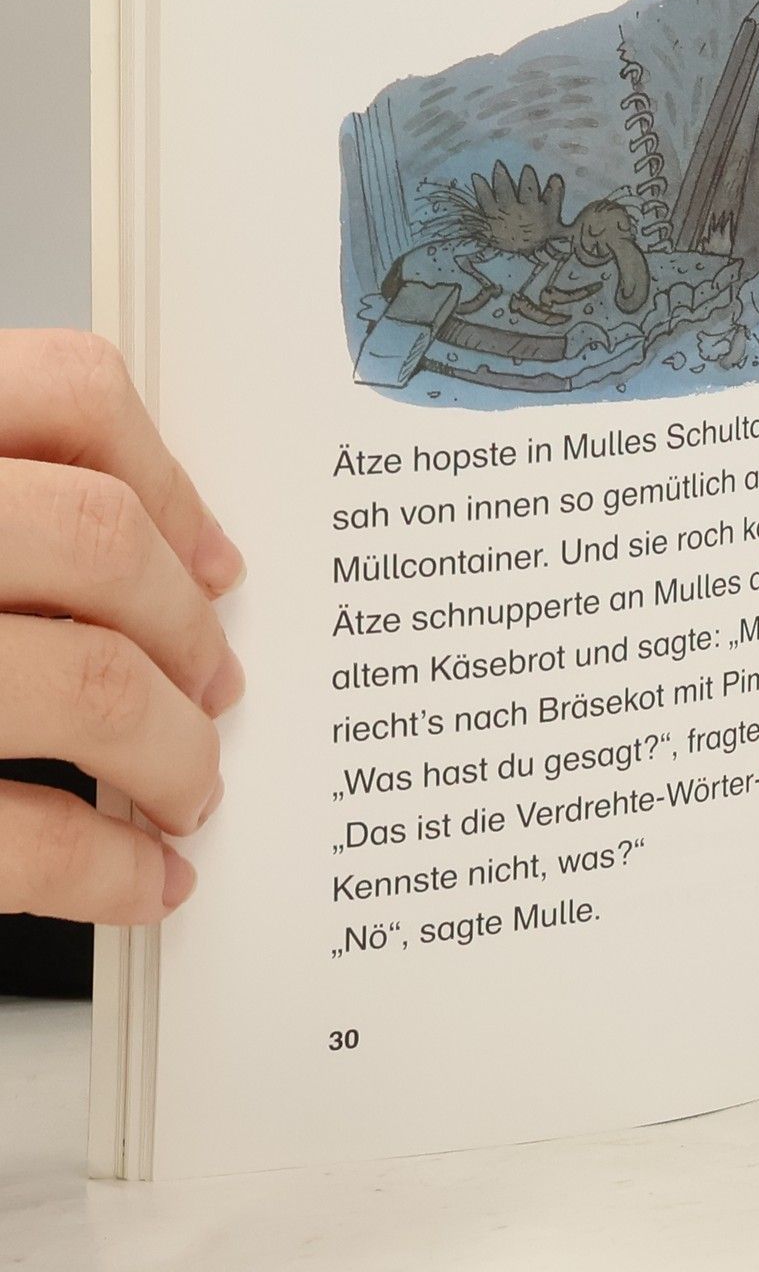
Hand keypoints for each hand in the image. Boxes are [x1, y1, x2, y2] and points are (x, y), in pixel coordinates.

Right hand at [0, 331, 244, 924]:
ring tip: (191, 791)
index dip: (169, 478)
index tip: (222, 561)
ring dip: (173, 754)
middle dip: (189, 628)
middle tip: (225, 685)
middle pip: (97, 537)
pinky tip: (140, 883)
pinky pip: (12, 836)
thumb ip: (9, 509)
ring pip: (88, 684)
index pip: (66, 388)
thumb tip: (165, 559)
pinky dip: (102, 871)